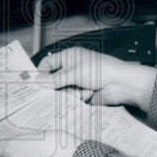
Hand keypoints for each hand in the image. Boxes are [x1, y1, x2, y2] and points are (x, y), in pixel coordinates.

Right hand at [37, 47, 156, 110]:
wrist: (121, 84)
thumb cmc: (100, 70)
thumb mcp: (74, 74)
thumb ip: (55, 80)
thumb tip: (38, 82)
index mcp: (69, 57)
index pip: (48, 64)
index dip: (41, 73)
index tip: (35, 84)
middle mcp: (72, 68)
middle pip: (54, 80)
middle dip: (56, 87)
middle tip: (55, 92)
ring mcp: (77, 81)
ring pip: (62, 91)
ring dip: (70, 93)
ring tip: (81, 92)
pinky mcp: (83, 93)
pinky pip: (72, 99)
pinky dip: (78, 98)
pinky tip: (87, 95)